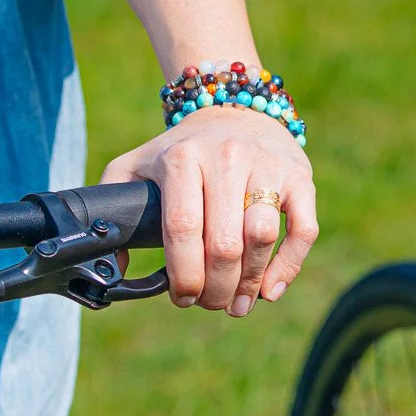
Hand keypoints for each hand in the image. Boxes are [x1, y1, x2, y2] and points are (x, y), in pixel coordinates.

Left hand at [102, 108, 317, 315]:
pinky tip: (270, 290)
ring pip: (262, 237)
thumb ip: (111, 205)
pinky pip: (304, 230)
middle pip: (224, 241)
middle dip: (215, 287)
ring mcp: (267, 165)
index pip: (182, 227)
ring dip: (250, 283)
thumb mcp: (135, 165)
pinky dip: (289, 267)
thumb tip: (113, 266)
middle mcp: (226, 157)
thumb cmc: (180, 151)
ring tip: (237, 304)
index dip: (183, 273)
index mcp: (182, 157)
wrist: (233, 111)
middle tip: (209, 304)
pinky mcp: (299, 176)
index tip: (182, 298)